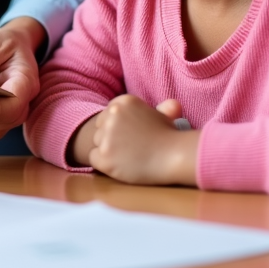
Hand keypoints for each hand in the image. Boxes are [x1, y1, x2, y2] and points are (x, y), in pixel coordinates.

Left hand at [73, 95, 198, 185]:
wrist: (174, 157)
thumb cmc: (171, 138)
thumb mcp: (164, 117)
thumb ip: (161, 109)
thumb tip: (173, 105)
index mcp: (123, 101)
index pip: (107, 114)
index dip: (118, 127)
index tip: (131, 136)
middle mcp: (112, 114)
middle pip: (100, 127)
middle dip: (110, 137)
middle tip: (130, 148)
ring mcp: (107, 134)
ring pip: (97, 143)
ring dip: (108, 151)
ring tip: (129, 157)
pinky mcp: (104, 156)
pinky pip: (94, 158)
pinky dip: (104, 164)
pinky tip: (121, 166)